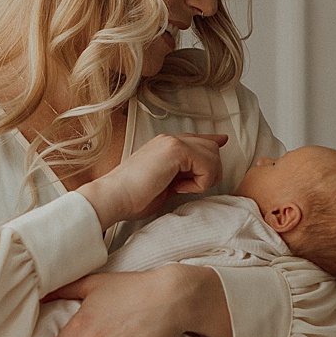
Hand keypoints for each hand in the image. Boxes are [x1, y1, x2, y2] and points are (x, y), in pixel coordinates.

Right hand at [76, 132, 226, 225]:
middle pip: (211, 146)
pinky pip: (207, 165)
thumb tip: (197, 174)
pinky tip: (178, 188)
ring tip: (181, 188)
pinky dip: (199, 182)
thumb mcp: (163, 185)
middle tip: (189, 187)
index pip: (197, 138)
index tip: (222, 140)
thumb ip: (181, 176)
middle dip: (210, 170)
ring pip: (213, 155)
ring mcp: (172, 142)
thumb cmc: (132, 198)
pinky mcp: (176, 150)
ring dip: (205, 177)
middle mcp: (169, 139)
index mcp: (164, 145)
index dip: (212, 141)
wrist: (113, 197)